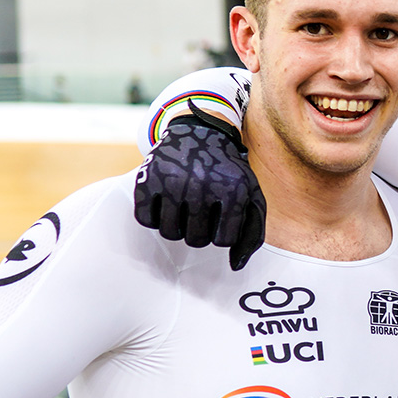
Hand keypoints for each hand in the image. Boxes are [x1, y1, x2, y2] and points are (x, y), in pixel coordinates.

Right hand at [132, 114, 266, 270]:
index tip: (223, 217)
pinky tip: (165, 201)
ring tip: (185, 206)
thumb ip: (252, 233)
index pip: (224, 241)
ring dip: (177, 226)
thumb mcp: (251, 195)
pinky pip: (145, 219)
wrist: (200, 132)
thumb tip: (236, 265)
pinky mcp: (147, 178)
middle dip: (200, 231)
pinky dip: (154, 216)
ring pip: (169, 233)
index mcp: (232, 191)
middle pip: (195, 240)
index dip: (223, 233)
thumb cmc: (228, 172)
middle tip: (202, 211)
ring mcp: (172, 181)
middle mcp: (201, 185)